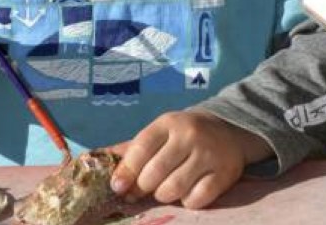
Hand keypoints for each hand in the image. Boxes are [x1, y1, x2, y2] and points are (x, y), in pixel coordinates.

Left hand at [109, 110, 272, 208]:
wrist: (229, 130)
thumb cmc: (183, 135)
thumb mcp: (159, 132)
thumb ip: (132, 148)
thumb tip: (97, 159)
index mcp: (168, 123)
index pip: (141, 147)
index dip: (126, 170)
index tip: (117, 186)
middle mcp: (189, 135)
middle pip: (155, 173)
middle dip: (142, 188)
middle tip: (139, 192)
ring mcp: (208, 154)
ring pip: (173, 189)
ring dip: (163, 195)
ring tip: (164, 189)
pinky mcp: (224, 174)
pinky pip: (196, 200)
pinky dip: (186, 201)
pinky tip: (187, 192)